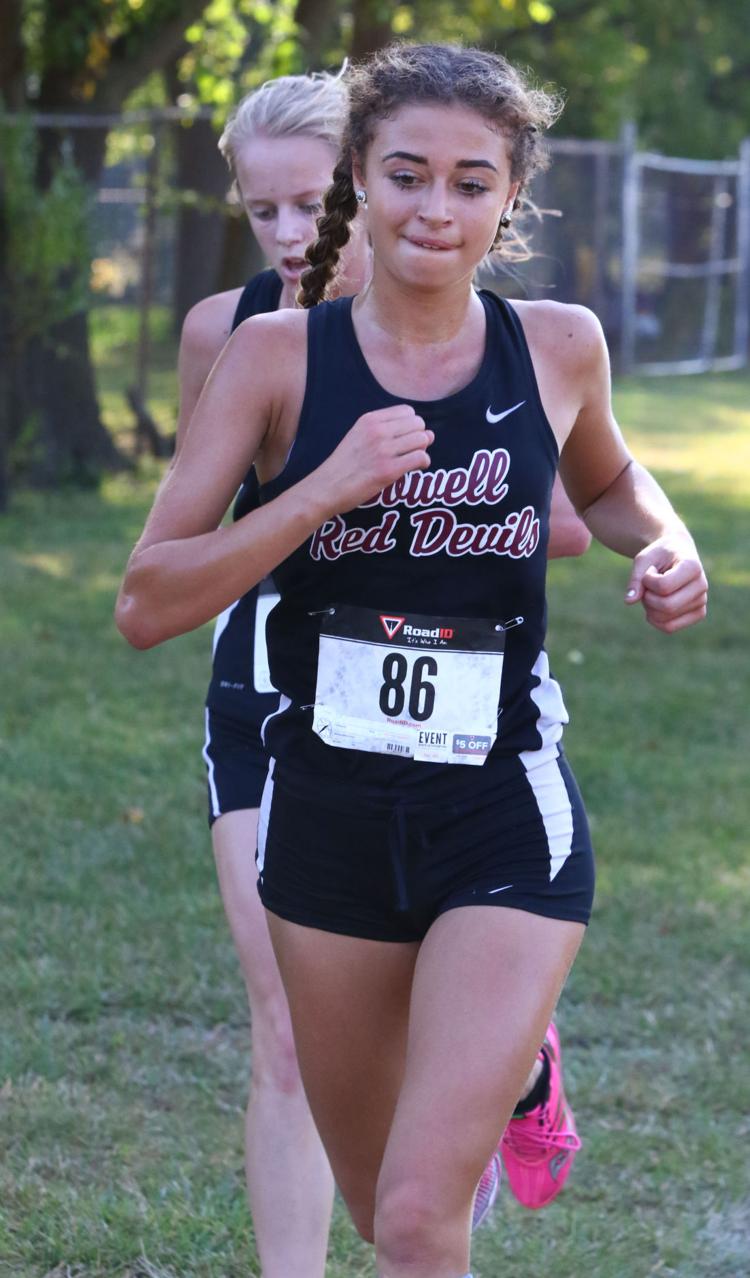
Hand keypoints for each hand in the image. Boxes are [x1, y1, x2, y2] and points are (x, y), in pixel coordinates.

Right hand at [317, 406, 432, 515]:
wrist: (326, 487)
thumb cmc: (344, 465)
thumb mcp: (357, 435)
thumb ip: (384, 430)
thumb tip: (427, 433)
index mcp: (369, 420)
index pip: (408, 411)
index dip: (412, 425)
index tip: (406, 438)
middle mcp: (377, 431)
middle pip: (418, 424)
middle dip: (420, 436)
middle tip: (411, 451)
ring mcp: (383, 450)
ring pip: (422, 440)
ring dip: (422, 450)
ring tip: (412, 460)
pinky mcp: (388, 470)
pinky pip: (420, 458)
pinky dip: (423, 463)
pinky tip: (416, 468)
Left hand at [625, 534, 707, 632]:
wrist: (676, 553)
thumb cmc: (659, 555)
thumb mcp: (644, 559)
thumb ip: (636, 578)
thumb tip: (629, 601)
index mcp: (692, 566)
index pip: (664, 586)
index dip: (647, 580)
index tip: (650, 570)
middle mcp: (702, 585)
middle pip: (667, 606)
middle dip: (648, 598)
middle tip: (648, 586)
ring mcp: (701, 601)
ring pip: (666, 619)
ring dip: (650, 608)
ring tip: (654, 593)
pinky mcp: (697, 613)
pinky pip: (670, 627)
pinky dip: (655, 620)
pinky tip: (654, 606)